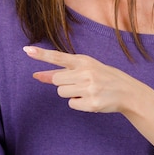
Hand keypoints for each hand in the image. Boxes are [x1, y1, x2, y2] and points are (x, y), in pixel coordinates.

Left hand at [23, 46, 141, 113]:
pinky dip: (78, 103)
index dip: (41, 54)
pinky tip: (90, 99)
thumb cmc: (102, 77)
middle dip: (63, 83)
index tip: (26, 50)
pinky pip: (71, 104)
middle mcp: (86, 72)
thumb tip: (36, 75)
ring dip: (70, 94)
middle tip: (80, 83)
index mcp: (83, 60)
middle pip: (56, 80)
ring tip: (87, 90)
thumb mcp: (85, 68)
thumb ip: (61, 71)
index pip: (58, 56)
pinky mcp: (91, 104)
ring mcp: (89, 88)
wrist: (127, 92)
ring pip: (61, 93)